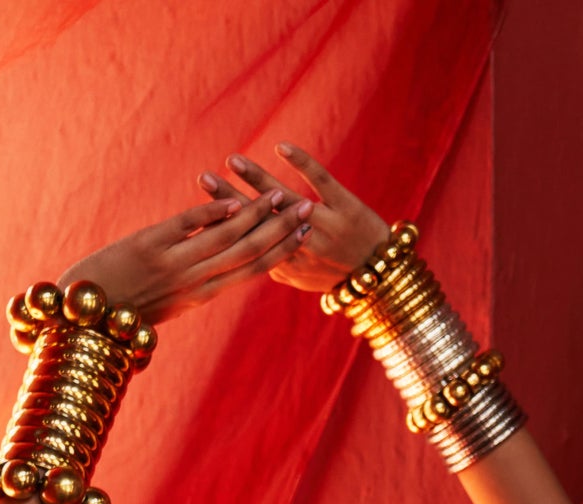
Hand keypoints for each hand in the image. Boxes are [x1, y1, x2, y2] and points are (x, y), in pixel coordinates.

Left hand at [55, 188, 313, 324]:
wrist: (80, 314)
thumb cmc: (119, 308)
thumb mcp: (164, 301)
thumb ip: (190, 282)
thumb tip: (210, 264)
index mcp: (198, 297)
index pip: (250, 272)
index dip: (280, 252)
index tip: (304, 235)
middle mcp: (192, 282)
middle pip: (248, 254)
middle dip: (280, 230)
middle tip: (308, 209)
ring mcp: (172, 264)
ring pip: (225, 239)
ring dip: (256, 215)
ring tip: (279, 196)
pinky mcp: (149, 245)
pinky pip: (189, 226)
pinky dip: (214, 212)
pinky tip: (234, 200)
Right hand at [196, 142, 389, 293]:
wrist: (385, 276)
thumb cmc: (338, 275)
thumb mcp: (303, 279)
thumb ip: (275, 265)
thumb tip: (244, 254)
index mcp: (288, 265)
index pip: (249, 243)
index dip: (223, 228)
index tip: (197, 213)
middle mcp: (303, 247)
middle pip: (260, 221)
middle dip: (229, 199)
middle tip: (203, 179)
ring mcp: (325, 226)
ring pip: (286, 201)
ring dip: (258, 179)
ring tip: (232, 159)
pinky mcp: (346, 208)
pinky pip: (321, 182)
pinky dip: (301, 163)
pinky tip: (280, 146)